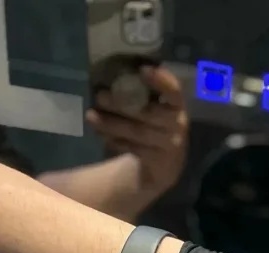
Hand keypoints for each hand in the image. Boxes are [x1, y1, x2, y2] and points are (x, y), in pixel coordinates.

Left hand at [87, 66, 187, 197]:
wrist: (166, 166)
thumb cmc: (155, 127)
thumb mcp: (156, 109)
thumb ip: (142, 94)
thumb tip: (110, 75)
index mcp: (176, 106)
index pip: (174, 91)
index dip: (162, 81)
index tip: (142, 70)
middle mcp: (177, 125)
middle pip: (148, 113)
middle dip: (122, 104)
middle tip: (99, 96)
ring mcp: (169, 146)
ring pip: (137, 132)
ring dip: (112, 124)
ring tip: (91, 116)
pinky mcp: (158, 162)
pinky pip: (134, 149)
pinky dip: (116, 142)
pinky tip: (102, 135)